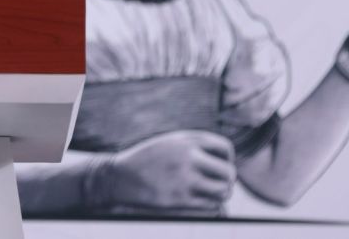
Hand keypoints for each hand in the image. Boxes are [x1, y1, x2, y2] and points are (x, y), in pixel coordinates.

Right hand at [99, 130, 235, 210]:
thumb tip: (227, 161)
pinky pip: (211, 206)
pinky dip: (211, 206)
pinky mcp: (179, 199)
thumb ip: (195, 146)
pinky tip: (201, 202)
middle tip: (218, 184)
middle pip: (228, 172)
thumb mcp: (170, 142)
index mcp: (186, 140)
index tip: (218, 166)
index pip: (225, 148)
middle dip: (227, 180)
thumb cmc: (148, 159)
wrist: (119, 176)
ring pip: (223, 191)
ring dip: (221, 195)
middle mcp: (188, 157)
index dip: (227, 159)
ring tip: (211, 194)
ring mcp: (184, 179)